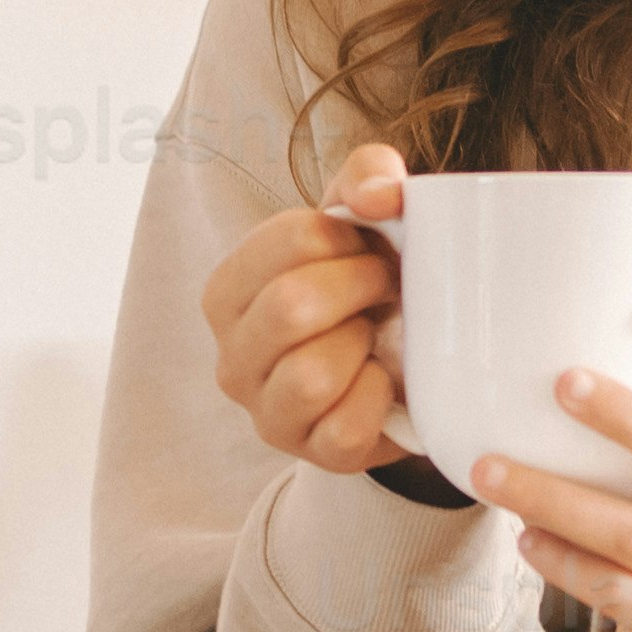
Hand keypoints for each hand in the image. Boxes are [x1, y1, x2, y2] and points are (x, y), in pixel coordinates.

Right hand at [202, 141, 409, 476]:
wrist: (403, 365)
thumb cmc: (366, 286)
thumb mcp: (363, 222)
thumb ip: (368, 177)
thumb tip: (378, 194)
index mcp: (228, 291)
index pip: (289, 240)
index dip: (348, 238)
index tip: (368, 248)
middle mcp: (231, 356)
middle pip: (292, 307)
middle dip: (360, 288)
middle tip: (384, 288)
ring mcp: (266, 412)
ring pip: (312, 374)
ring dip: (363, 345)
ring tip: (375, 337)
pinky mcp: (312, 453)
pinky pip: (345, 428)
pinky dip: (377, 399)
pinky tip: (379, 380)